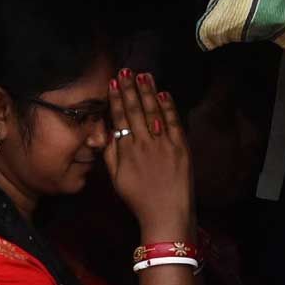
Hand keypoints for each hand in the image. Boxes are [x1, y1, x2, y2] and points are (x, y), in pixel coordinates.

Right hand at [105, 69, 193, 238]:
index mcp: (125, 150)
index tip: (113, 81)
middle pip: (135, 111)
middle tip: (127, 70)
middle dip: (131, 89)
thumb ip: (108, 153)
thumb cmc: (138, 197)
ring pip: (154, 112)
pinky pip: (174, 122)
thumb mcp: (116, 178)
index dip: (117, 98)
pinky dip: (169, 107)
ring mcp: (163, 144)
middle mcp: (143, 144)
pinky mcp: (181, 148)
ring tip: (144, 75)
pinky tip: (164, 93)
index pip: (120, 118)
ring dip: (149, 92)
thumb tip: (104, 130)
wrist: (165, 214)